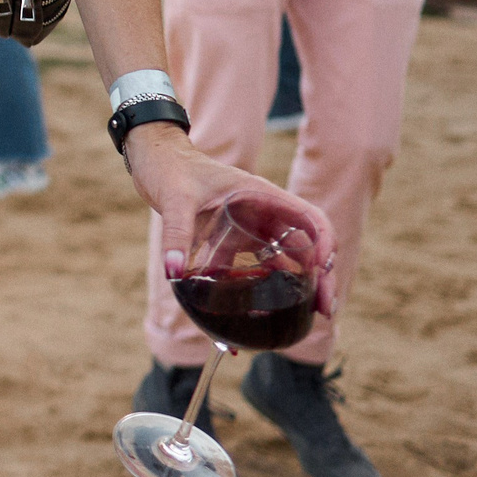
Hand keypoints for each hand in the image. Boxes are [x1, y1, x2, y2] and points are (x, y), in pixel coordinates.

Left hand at [124, 125, 342, 315]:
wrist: (152, 159)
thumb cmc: (168, 168)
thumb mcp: (175, 200)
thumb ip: (176, 234)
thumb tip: (174, 273)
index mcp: (262, 195)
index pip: (310, 219)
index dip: (324, 244)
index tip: (321, 272)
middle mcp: (262, 211)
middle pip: (303, 245)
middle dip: (318, 276)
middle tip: (323, 308)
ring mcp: (249, 225)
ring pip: (281, 258)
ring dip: (292, 286)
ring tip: (300, 317)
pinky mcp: (231, 236)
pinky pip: (249, 264)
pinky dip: (254, 286)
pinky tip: (253, 312)